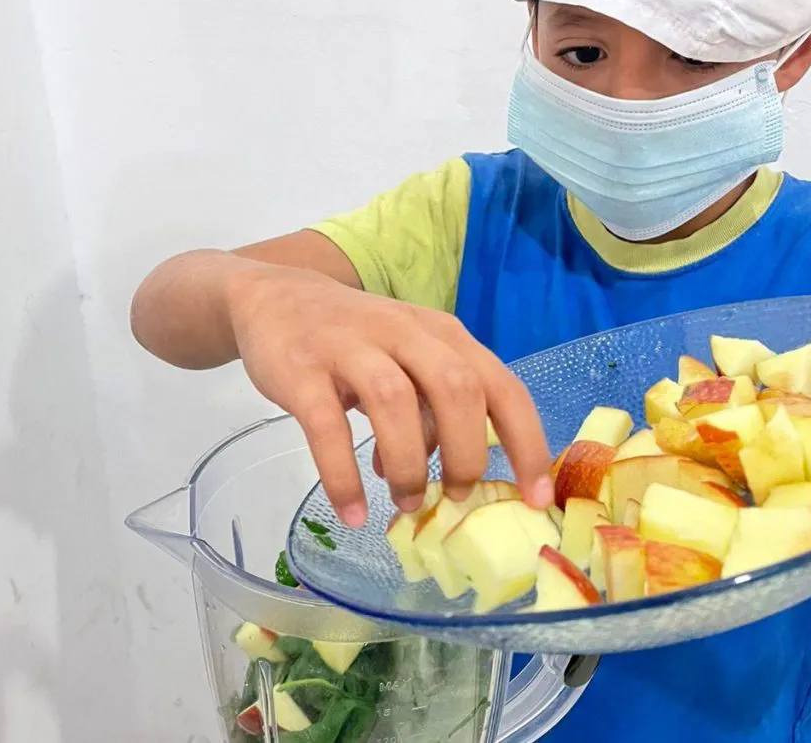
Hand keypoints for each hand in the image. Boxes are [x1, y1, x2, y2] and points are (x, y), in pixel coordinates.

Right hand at [229, 264, 552, 525]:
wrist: (275, 299)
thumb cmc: (357, 341)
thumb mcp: (407, 362)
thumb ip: (433, 410)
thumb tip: (446, 481)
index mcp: (442, 334)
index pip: (501, 386)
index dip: (526, 443)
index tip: (536, 498)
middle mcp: (403, 332)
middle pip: (456, 388)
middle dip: (465, 454)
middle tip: (454, 497)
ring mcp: (351, 346)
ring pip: (394, 402)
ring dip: (407, 465)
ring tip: (405, 503)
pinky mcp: (302, 369)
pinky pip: (327, 426)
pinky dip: (343, 475)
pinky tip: (353, 510)